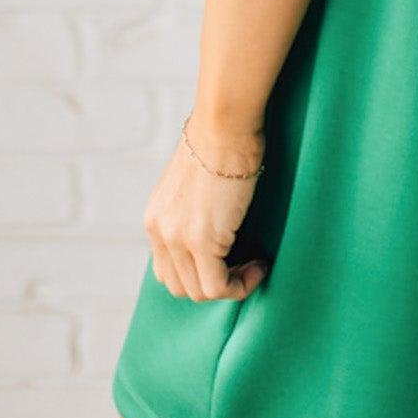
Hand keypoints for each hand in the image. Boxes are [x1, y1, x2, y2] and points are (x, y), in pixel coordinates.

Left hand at [142, 119, 268, 301]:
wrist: (225, 125)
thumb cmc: (222, 141)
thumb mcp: (195, 181)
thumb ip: (194, 208)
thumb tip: (216, 221)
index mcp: (156, 218)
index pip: (166, 269)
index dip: (198, 273)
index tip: (228, 260)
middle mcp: (160, 232)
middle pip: (179, 286)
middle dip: (213, 284)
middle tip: (243, 266)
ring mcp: (178, 238)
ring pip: (199, 291)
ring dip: (230, 286)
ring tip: (254, 265)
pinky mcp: (203, 241)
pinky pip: (218, 287)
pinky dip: (241, 285)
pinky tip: (260, 265)